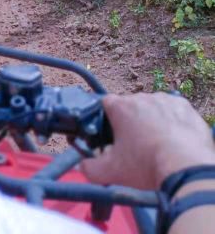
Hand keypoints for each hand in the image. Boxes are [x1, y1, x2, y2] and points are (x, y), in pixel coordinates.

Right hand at [82, 93, 214, 189]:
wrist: (186, 168)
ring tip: (158, 145)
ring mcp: (164, 99)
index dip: (106, 119)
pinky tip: (175, 139)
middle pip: (130, 106)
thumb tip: (82, 165)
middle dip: (131, 122)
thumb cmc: (145, 166)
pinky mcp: (184, 106)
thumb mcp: (112, 172)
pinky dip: (172, 121)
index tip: (111, 136)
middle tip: (136, 147)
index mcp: (120, 107)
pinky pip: (173, 110)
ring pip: (152, 108)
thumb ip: (90, 168)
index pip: (105, 104)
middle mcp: (141, 96)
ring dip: (152, 121)